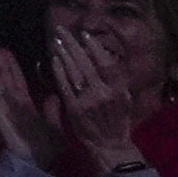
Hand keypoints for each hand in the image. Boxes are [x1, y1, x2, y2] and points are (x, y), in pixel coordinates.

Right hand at [0, 43, 61, 176]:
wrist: (37, 162)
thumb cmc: (46, 147)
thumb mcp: (54, 127)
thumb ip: (51, 111)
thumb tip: (53, 96)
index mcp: (26, 103)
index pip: (18, 79)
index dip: (12, 65)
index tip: (6, 50)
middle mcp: (13, 101)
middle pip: (5, 76)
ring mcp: (4, 105)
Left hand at [45, 24, 146, 176]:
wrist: (110, 145)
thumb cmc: (117, 121)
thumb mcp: (123, 99)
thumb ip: (115, 80)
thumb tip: (106, 56)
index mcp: (118, 90)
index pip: (106, 63)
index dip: (95, 47)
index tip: (84, 34)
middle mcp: (104, 94)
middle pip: (86, 64)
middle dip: (73, 45)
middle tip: (62, 31)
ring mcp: (88, 101)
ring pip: (74, 72)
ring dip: (64, 55)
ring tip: (56, 41)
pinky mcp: (75, 109)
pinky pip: (65, 86)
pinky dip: (59, 71)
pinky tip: (54, 60)